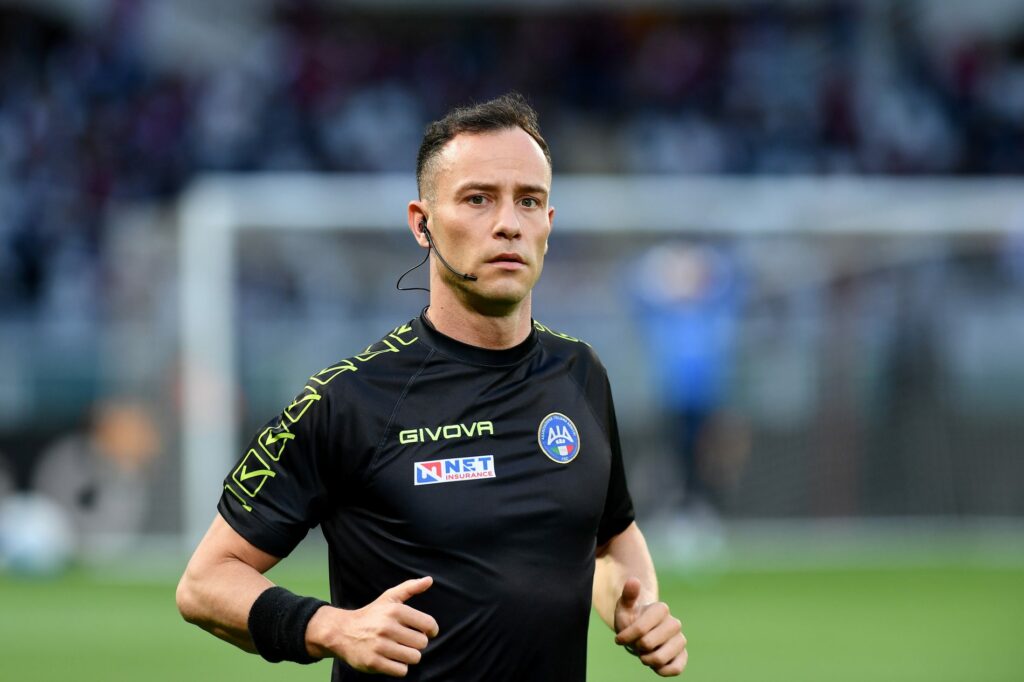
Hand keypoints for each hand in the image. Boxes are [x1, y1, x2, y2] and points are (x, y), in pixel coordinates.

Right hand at [306, 576, 438, 676]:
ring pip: (413, 658)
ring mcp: (379, 646)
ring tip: (398, 649)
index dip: (431, 630)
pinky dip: (399, 667)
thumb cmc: (371, 614)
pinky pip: (401, 670)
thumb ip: (410, 587)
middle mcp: (387, 627)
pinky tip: (391, 659)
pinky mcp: (373, 662)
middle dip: (416, 643)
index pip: (428, 624)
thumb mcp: (389, 597)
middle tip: (405, 640)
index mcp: (395, 610)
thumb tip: (429, 580)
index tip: (426, 632)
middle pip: (422, 643)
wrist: (341, 631)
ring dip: (408, 656)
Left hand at [613, 577, 687, 676]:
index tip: (619, 638)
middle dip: (637, 648)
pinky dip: (661, 670)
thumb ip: (628, 595)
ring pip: (661, 658)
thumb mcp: (624, 607)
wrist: (641, 633)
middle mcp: (674, 623)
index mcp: (661, 609)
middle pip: (648, 644)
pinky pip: (675, 669)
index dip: (627, 636)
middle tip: (636, 644)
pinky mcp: (683, 656)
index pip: (640, 628)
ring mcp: (680, 640)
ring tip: (644, 654)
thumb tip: (633, 580)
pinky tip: (655, 664)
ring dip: (647, 660)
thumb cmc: (631, 620)